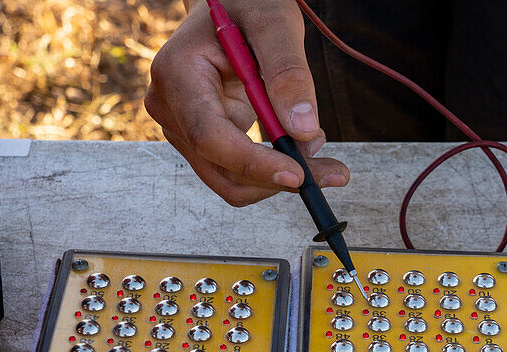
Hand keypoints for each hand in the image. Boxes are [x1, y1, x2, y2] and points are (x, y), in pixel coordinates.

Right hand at [145, 0, 348, 206]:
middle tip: (335, 173)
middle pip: (221, 169)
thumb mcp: (275, 22)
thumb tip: (303, 130)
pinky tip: (302, 145)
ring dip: (280, 178)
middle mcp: (171, 107)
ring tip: (324, 158)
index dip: (253, 163)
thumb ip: (289, 72)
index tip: (297, 174)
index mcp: (177, 74)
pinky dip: (274, 168)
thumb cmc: (248, 3)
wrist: (232, 4)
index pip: (209, 137)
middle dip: (277, 179)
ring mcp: (184, 126)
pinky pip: (239, 169)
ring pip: (232, 179)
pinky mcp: (203, 138)